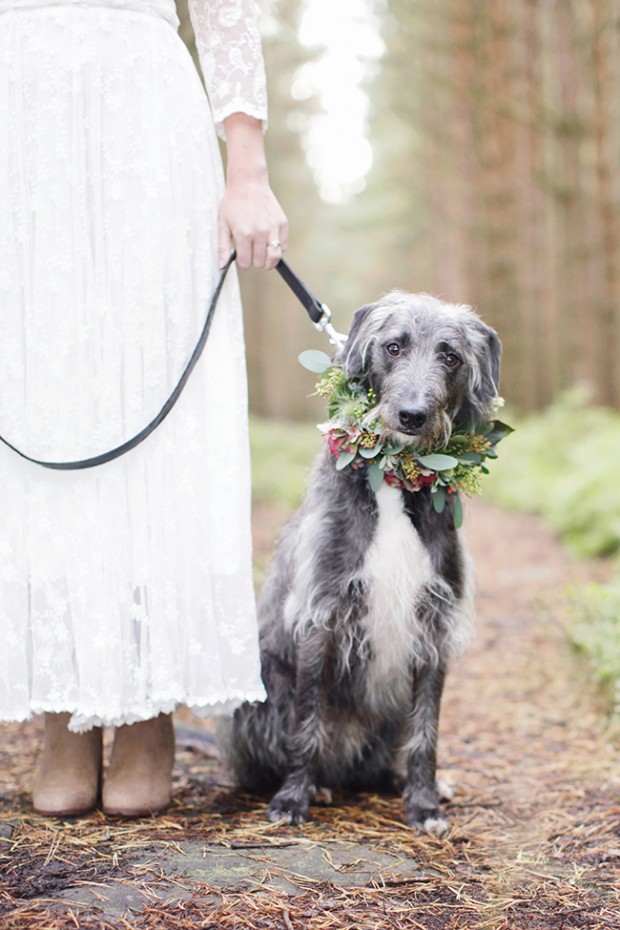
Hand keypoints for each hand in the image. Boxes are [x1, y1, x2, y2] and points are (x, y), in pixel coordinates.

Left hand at [218, 114, 287, 270]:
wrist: (248, 183)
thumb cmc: (233, 203)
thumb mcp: (222, 224)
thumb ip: (223, 248)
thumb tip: (221, 267)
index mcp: (244, 234)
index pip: (246, 263)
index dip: (242, 261)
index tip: (240, 254)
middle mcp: (260, 233)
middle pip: (260, 263)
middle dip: (254, 260)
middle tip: (249, 250)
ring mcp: (273, 229)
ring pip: (274, 258)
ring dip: (267, 260)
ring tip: (261, 253)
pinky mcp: (282, 224)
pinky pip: (283, 246)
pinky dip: (276, 248)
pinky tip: (268, 240)